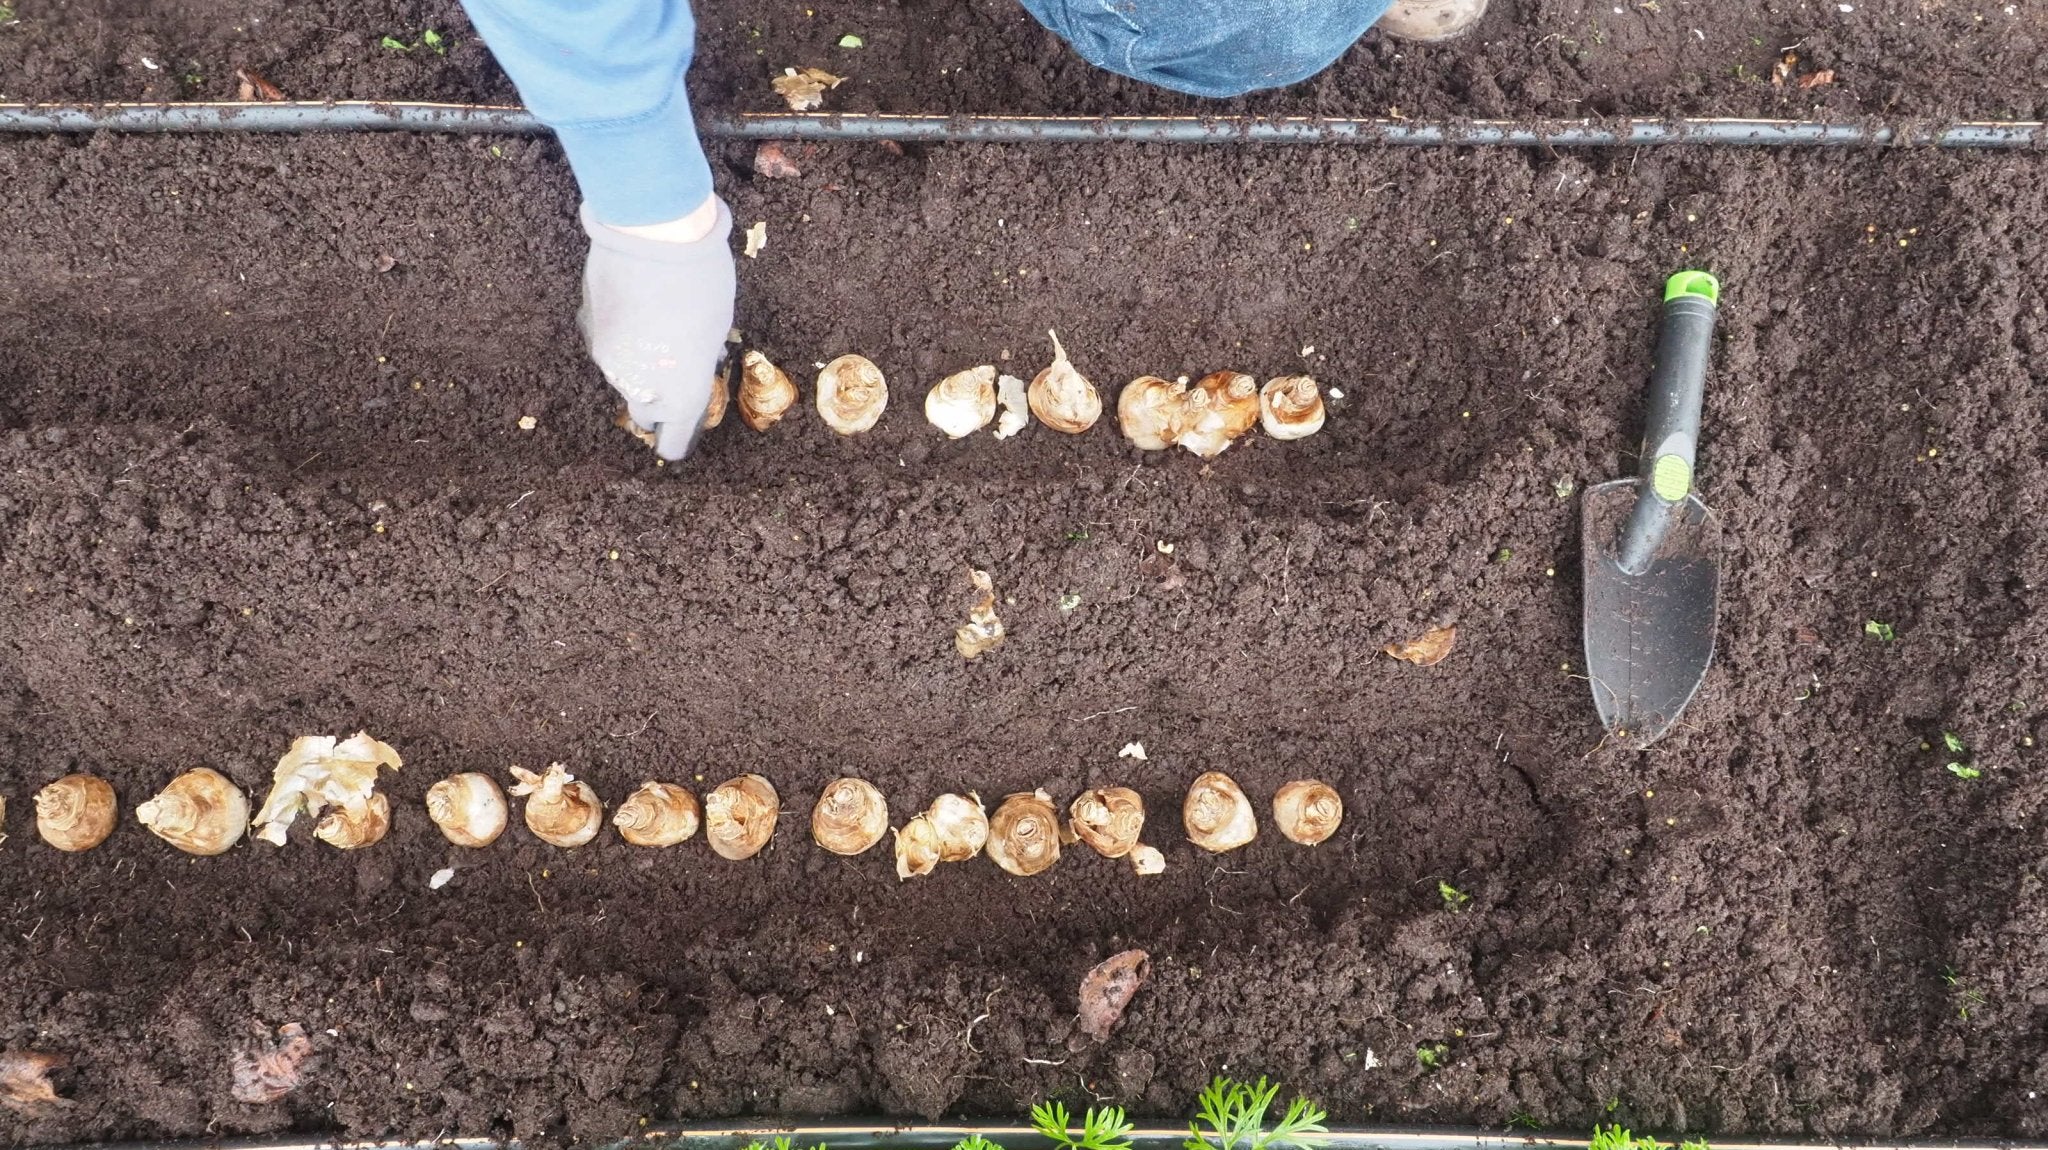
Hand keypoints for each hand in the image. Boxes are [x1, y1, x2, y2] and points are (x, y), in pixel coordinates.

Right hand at [576, 198, 736, 460]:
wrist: (652, 232)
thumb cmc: (701, 279)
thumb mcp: (717, 327)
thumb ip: (700, 358)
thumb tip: (690, 363)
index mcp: (681, 393)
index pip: (674, 441)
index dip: (679, 440)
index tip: (681, 436)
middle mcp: (640, 385)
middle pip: (645, 412)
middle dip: (658, 401)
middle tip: (673, 372)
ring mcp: (608, 359)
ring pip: (624, 376)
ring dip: (639, 362)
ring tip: (657, 323)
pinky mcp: (588, 327)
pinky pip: (608, 344)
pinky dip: (621, 336)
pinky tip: (635, 305)